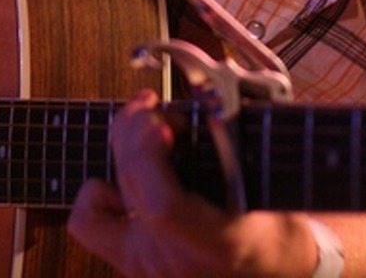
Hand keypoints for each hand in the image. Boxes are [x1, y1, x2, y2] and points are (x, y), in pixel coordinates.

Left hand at [68, 89, 318, 277]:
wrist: (271, 272)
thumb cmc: (275, 230)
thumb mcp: (269, 191)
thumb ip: (238, 151)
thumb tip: (210, 107)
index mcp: (217, 247)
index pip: (163, 206)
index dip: (153, 158)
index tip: (166, 120)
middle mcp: (173, 263)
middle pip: (132, 186)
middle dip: (137, 129)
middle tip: (157, 104)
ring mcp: (145, 267)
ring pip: (102, 198)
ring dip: (121, 149)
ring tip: (144, 127)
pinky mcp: (130, 263)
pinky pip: (90, 222)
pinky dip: (98, 192)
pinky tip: (123, 176)